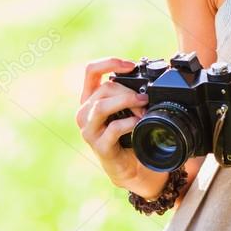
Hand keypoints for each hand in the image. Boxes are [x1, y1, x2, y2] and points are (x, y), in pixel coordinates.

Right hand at [75, 57, 150, 187]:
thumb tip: (146, 80)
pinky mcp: (99, 147)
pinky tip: (139, 124)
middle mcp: (85, 113)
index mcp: (90, 99)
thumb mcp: (127, 109)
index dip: (109, 63)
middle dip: (128, 91)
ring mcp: (89, 131)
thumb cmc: (130, 135)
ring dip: (126, 102)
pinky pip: (113, 128)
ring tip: (142, 108)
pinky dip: (130, 123)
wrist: (133, 168)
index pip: (91, 71)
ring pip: (101, 106)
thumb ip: (128, 93)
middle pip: (103, 88)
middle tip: (145, 100)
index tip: (130, 65)